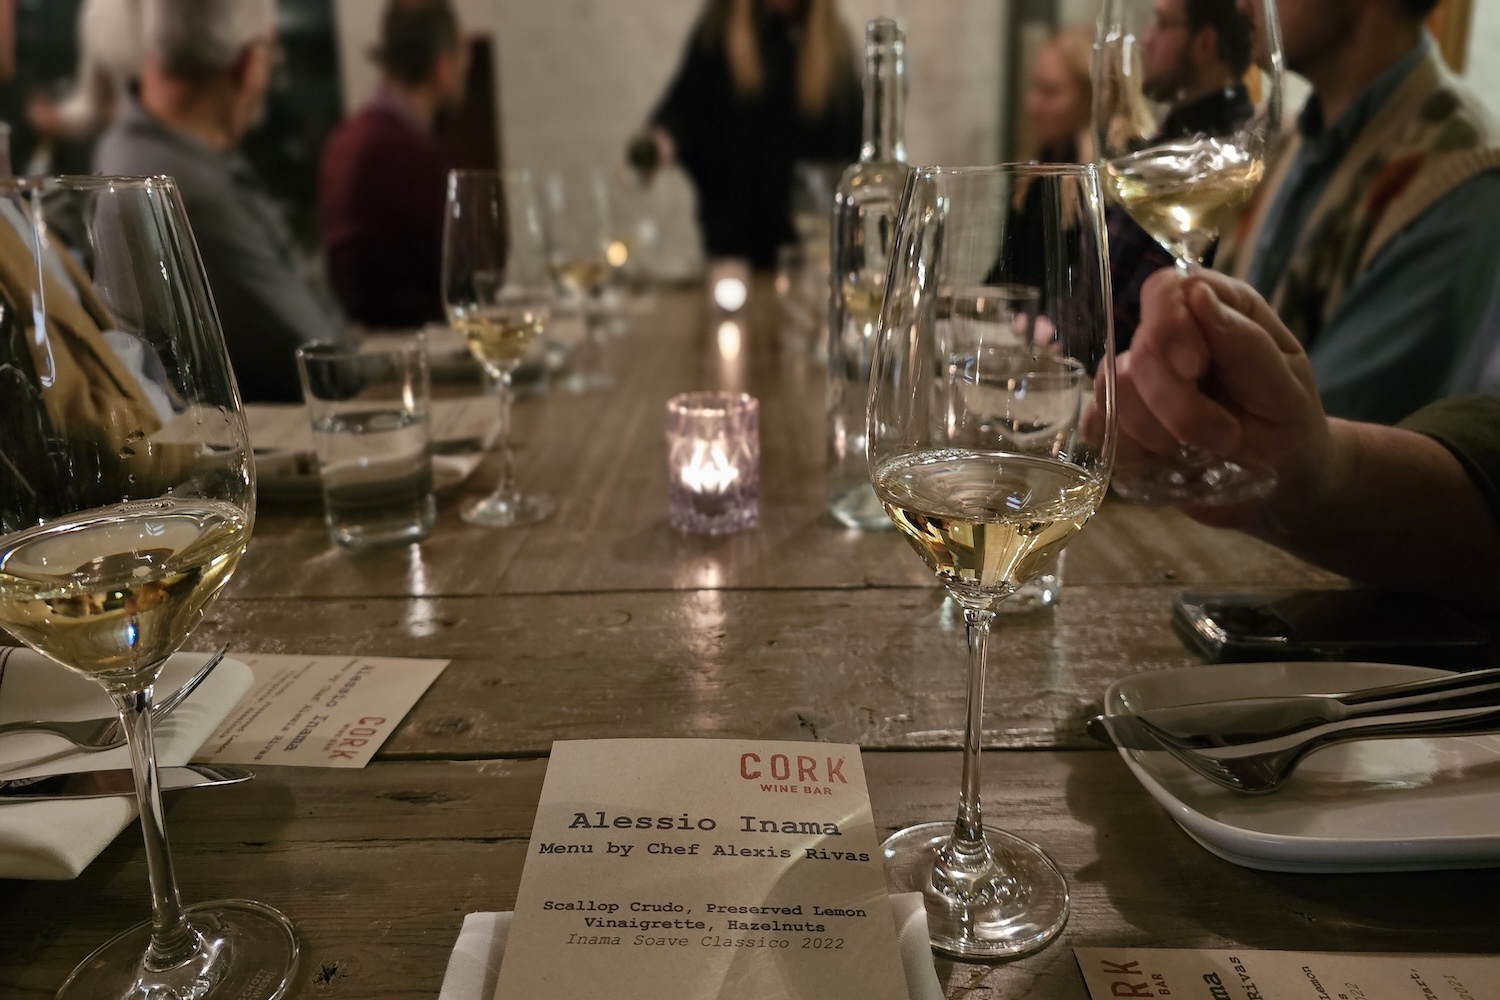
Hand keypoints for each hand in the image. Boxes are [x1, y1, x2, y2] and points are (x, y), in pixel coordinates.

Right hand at [1111, 269, 1337, 530]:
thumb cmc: (1290, 426)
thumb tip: (1199, 295)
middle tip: (1223, 438)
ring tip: (1203, 452)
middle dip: (1175, 401)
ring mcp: (1142, 380)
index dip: (1169, 325)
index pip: (1166, 290)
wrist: (1283, 483)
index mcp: (1218, 310)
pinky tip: (1163, 459)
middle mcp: (1173, 339)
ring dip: (1156, 430)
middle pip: (1139, 349)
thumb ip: (1246, 344)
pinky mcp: (1122, 421)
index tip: (1195, 368)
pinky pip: (1097, 425)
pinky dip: (1128, 447)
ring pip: (1113, 389)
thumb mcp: (1286, 388)